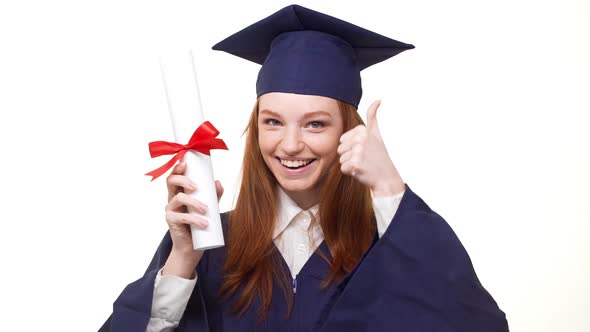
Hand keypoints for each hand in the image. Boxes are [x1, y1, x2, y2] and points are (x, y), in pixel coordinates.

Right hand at [162, 160, 223, 276]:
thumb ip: (214, 195)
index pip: (175, 175)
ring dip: (194, 202)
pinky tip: (204, 223)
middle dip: (183, 180)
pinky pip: (181, 217)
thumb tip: (218, 182)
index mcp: (180, 191)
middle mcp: (172, 198)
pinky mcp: (171, 221)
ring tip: (206, 210)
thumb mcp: (210, 207)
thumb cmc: (200, 224)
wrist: (192, 247)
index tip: (186, 163)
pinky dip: (194, 219)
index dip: (178, 167)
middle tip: (196, 187)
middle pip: (171, 181)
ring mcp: (170, 209)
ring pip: (178, 198)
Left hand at [337, 100, 404, 196]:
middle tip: (365, 159)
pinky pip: (343, 168)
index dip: (352, 147)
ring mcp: (358, 151)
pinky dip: (350, 172)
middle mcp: (361, 139)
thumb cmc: (380, 157)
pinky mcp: (355, 164)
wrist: (387, 178)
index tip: (366, 150)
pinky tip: (362, 171)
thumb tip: (378, 100)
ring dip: (350, 164)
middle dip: (350, 156)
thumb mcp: (377, 134)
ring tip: (364, 165)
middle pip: (340, 149)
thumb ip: (373, 116)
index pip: (343, 139)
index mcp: (363, 130)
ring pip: (341, 159)